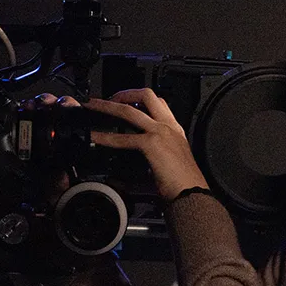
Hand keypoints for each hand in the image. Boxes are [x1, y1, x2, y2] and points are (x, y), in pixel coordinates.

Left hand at [82, 89, 208, 201]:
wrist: (192, 193)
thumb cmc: (183, 183)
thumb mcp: (167, 162)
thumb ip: (149, 159)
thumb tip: (124, 170)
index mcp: (174, 129)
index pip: (159, 102)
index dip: (140, 97)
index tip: (126, 100)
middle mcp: (168, 126)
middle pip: (146, 95)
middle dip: (124, 92)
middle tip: (109, 98)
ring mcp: (160, 132)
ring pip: (129, 110)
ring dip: (107, 106)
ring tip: (92, 106)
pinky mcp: (152, 144)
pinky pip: (123, 137)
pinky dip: (105, 137)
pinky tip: (94, 137)